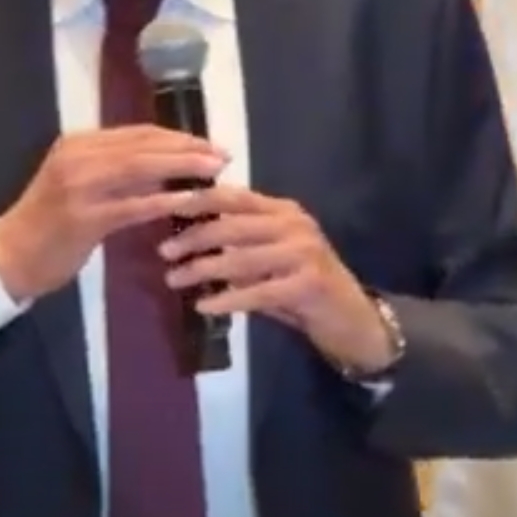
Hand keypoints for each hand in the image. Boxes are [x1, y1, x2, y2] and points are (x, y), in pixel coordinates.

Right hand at [0, 127, 227, 301]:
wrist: (11, 254)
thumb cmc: (49, 222)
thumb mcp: (78, 183)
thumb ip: (115, 171)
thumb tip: (167, 166)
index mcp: (77, 144)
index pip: (137, 133)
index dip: (176, 137)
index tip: (208, 144)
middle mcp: (77, 157)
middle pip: (142, 146)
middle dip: (186, 149)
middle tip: (222, 155)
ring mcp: (78, 186)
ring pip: (140, 169)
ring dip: (182, 169)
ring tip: (214, 174)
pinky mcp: (83, 218)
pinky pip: (132, 206)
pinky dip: (163, 202)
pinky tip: (188, 204)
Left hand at [159, 185, 396, 374]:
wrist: (353, 320)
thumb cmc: (302, 287)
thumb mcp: (269, 258)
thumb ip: (238, 245)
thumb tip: (186, 239)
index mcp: (282, 210)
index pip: (234, 196)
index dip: (197, 200)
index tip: (163, 207)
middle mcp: (294, 224)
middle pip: (233, 224)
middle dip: (194, 237)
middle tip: (164, 252)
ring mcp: (304, 253)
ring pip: (242, 257)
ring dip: (203, 269)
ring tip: (174, 280)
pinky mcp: (309, 284)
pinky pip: (258, 291)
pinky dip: (227, 299)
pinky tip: (204, 306)